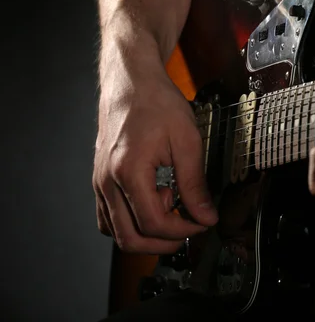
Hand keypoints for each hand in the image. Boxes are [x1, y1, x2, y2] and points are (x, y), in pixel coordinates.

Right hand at [93, 54, 217, 253]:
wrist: (132, 82)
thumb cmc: (157, 103)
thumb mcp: (187, 141)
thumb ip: (195, 183)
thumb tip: (205, 215)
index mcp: (128, 172)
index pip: (154, 223)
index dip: (183, 230)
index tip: (203, 222)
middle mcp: (107, 182)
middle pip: (130, 239)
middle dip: (164, 242)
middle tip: (189, 229)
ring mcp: (99, 182)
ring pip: (116, 232)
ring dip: (146, 233)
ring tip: (171, 209)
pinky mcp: (100, 180)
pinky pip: (109, 217)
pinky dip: (131, 222)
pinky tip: (153, 203)